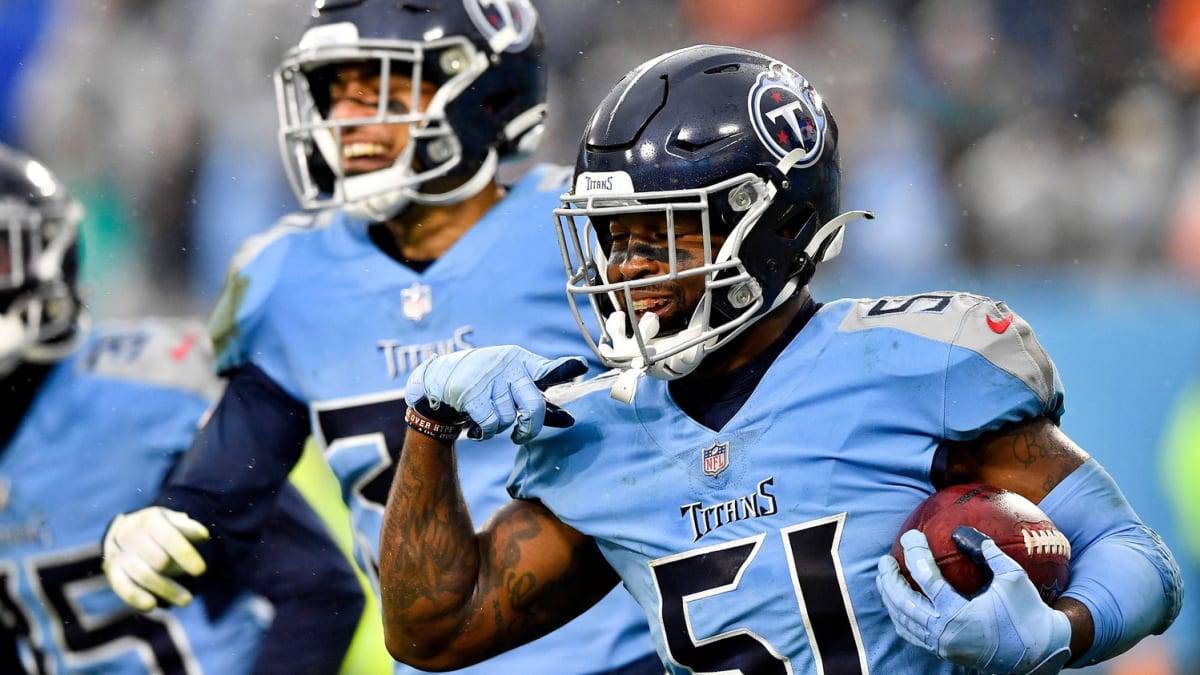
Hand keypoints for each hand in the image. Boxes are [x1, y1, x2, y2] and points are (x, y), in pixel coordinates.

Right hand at [102, 506, 209, 610]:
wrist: (128, 530)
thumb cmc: (161, 528)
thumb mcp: (175, 522)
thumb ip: (189, 528)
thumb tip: (202, 534)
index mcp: (149, 520)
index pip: (169, 538)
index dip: (185, 554)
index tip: (200, 571)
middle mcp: (129, 534)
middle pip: (158, 560)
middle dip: (177, 571)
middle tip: (194, 576)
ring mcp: (118, 553)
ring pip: (144, 576)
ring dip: (167, 590)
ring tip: (187, 600)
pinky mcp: (112, 570)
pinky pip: (122, 587)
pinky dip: (136, 597)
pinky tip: (152, 606)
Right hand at [405, 346, 587, 441]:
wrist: (441, 380)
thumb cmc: (488, 385)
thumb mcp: (514, 387)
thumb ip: (542, 404)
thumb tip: (571, 421)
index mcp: (523, 362)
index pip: (548, 368)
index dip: (565, 368)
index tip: (582, 366)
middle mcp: (509, 368)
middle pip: (534, 405)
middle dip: (530, 428)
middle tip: (521, 436)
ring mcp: (490, 380)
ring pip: (510, 419)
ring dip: (500, 428)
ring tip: (489, 420)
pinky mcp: (472, 393)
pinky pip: (491, 424)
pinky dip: (487, 433)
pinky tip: (479, 429)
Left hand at [876, 527, 1071, 674]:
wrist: (1038, 652)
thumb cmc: (1027, 611)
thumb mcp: (1012, 576)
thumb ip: (987, 551)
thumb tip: (962, 531)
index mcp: (959, 613)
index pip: (926, 579)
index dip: (915, 553)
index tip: (911, 536)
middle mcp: (945, 632)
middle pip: (904, 603)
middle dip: (890, 579)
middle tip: (885, 560)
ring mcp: (942, 645)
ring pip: (904, 621)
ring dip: (890, 598)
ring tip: (885, 579)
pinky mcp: (944, 652)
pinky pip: (912, 635)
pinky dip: (900, 617)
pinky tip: (897, 603)